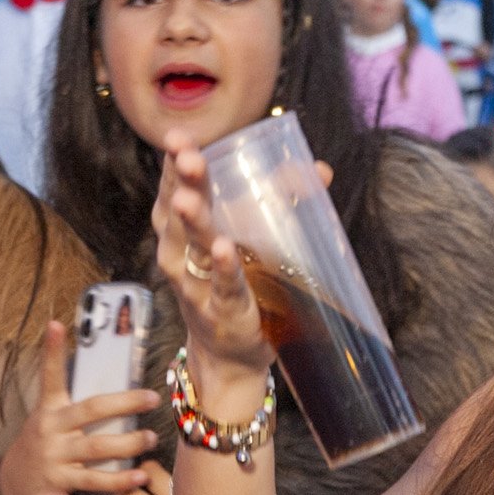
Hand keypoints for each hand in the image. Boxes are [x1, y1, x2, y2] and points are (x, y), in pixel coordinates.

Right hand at [0, 321, 158, 494]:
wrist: (15, 485)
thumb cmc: (45, 445)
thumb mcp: (50, 420)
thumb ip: (74, 405)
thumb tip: (111, 385)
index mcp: (49, 409)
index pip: (51, 376)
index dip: (52, 350)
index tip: (56, 324)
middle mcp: (51, 428)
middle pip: (91, 410)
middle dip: (125, 402)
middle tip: (152, 398)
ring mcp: (55, 455)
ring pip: (98, 446)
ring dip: (129, 443)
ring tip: (151, 438)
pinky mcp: (61, 481)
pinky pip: (95, 480)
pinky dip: (120, 480)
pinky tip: (139, 476)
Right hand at [152, 136, 330, 419]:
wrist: (230, 357)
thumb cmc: (238, 289)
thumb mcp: (256, 243)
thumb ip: (282, 204)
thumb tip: (318, 170)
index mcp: (185, 235)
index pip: (175, 190)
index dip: (175, 164)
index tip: (178, 137)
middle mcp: (182, 257)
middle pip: (177, 214)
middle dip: (181, 182)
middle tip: (187, 155)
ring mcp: (197, 286)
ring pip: (191, 249)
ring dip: (192, 221)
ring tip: (190, 198)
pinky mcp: (222, 312)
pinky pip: (222, 287)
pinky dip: (223, 269)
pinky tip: (225, 250)